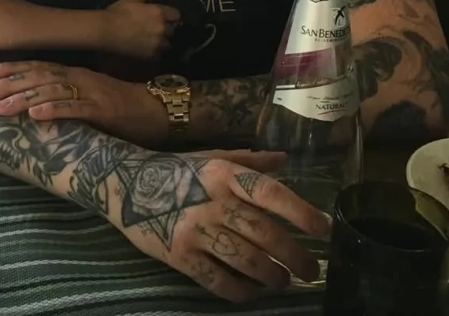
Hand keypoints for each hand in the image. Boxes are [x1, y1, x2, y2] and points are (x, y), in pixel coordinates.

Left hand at [0, 60, 166, 145]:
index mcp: (75, 73)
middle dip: (9, 84)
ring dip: (24, 99)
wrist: (157, 108)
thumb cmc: (122, 105)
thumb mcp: (89, 96)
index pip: (38, 68)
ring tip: (1, 106)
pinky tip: (36, 114)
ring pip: (51, 92)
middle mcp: (79, 78)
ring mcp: (90, 92)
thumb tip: (39, 101)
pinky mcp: (101, 109)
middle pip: (38, 77)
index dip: (12, 69)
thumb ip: (67, 95)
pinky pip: (75, 109)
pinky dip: (55, 110)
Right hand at [104, 0, 179, 59]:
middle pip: (173, 30)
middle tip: (158, 28)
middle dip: (168, 29)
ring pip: (168, 44)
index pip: (177, 15)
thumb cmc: (117, 12)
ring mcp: (157, 43)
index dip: (172, 15)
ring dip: (163, 42)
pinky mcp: (150, 55)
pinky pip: (159, 55)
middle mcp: (162, 28)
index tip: (166, 16)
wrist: (106, 31)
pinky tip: (148, 49)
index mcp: (159, 12)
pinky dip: (156, 52)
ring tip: (154, 41)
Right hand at [111, 148, 329, 302]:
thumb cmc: (175, 170)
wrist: (124, 184)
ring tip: (284, 280)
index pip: (271, 193)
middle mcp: (212, 200)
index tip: (325, 229)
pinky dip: (241, 291)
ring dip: (273, 276)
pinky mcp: (179, 255)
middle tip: (312, 269)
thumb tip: (286, 160)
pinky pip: (218, 281)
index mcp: (223, 173)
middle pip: (264, 233)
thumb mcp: (211, 158)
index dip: (302, 213)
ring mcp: (194, 229)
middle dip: (295, 255)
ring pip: (246, 260)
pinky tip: (252, 291)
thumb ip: (249, 161)